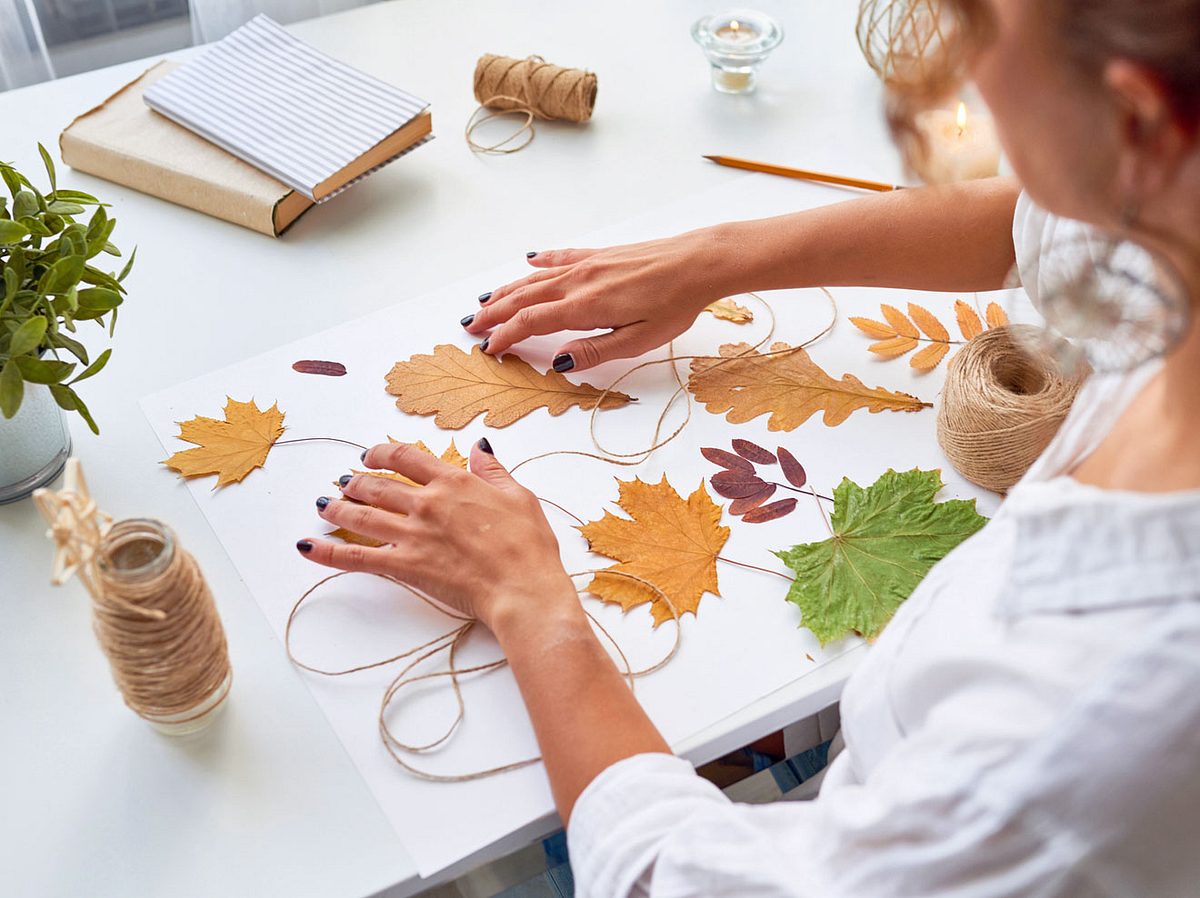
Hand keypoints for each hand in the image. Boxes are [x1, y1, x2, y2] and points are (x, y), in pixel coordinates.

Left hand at [296, 440, 580, 635]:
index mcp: (454, 482)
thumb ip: (493, 472)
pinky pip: (356, 557)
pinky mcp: (404, 565)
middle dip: (355, 481)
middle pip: (377, 485)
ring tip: (323, 504)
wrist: (521, 588)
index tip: (371, 454)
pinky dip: (328, 552)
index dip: (383, 452)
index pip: (407, 457)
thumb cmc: (528, 546)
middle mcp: (427, 503)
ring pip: (362, 515)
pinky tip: (307, 546)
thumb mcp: (519, 497)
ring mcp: (412, 534)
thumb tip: (480, 447)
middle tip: (344, 482)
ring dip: (337, 508)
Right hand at [464, 228, 735, 370]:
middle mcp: (579, 282)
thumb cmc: (675, 304)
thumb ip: (595, 351)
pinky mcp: (601, 255)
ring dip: (508, 290)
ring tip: (486, 300)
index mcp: (585, 306)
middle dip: (495, 313)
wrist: (699, 262)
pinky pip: (560, 258)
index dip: (505, 336)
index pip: (531, 322)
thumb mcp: (638, 341)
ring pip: (536, 278)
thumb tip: (557, 362)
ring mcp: (588, 264)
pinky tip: (528, 261)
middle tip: (471, 326)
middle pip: (524, 298)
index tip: (489, 349)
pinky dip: (540, 262)